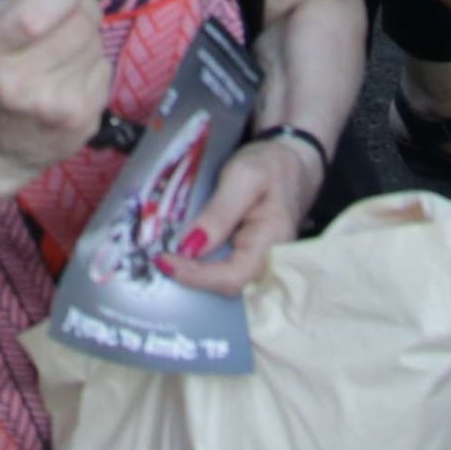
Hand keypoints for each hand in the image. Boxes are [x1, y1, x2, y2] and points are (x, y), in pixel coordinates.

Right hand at [0, 0, 112, 179]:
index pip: (36, 16)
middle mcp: (20, 85)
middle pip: (80, 23)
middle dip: (80, 9)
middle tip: (67, 16)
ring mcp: (56, 108)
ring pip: (97, 43)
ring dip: (86, 39)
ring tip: (62, 53)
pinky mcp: (83, 122)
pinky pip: (106, 68)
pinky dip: (92, 66)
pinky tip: (70, 78)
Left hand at [161, 139, 321, 292]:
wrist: (290, 162)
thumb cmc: (270, 166)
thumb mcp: (243, 176)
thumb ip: (219, 213)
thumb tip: (190, 248)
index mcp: (273, 242)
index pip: (233, 277)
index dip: (196, 276)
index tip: (164, 261)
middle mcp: (271, 262)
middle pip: (228, 287)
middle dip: (191, 278)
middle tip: (160, 259)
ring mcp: (261, 263)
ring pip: (224, 283)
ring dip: (194, 275)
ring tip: (166, 259)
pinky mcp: (250, 258)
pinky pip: (225, 272)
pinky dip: (201, 268)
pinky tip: (181, 257)